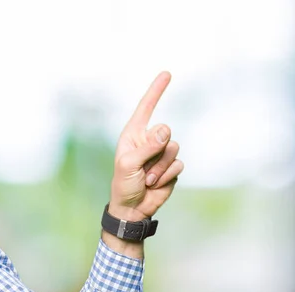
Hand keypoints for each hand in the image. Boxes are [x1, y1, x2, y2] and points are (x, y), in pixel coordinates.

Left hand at [108, 71, 183, 222]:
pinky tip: (156, 184)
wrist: (133, 208)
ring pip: (174, 148)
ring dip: (160, 168)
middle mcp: (148, 140)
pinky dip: (167, 176)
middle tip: (143, 168)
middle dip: (157, 150)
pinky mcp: (171, 166)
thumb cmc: (123, 184)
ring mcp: (161, 153)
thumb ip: (146, 147)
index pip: (146, 108)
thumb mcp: (128, 164)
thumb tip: (165, 130)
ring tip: (147, 179)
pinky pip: (179, 164)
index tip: (166, 74)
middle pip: (166, 131)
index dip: (156, 91)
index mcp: (133, 135)